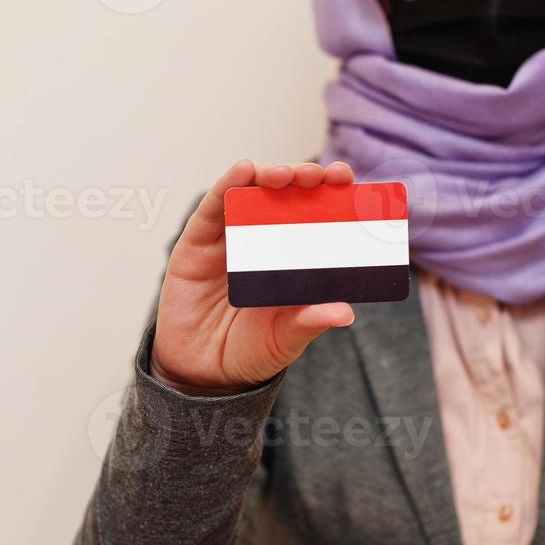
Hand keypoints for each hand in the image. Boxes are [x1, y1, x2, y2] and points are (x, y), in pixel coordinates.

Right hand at [150, 158, 357, 396]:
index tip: (347, 180)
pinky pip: (212, 207)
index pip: (316, 215)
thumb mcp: (285, 339)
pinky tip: (243, 170)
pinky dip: (228, 184)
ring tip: (286, 174)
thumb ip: (309, 323)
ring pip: (251, 192)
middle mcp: (262, 240)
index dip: (332, 194)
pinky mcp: (197, 241)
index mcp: (292, 258)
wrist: (201, 373)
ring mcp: (229, 237)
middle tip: (322, 175)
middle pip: (286, 195)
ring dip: (270, 174)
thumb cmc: (249, 352)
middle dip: (305, 178)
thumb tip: (345, 313)